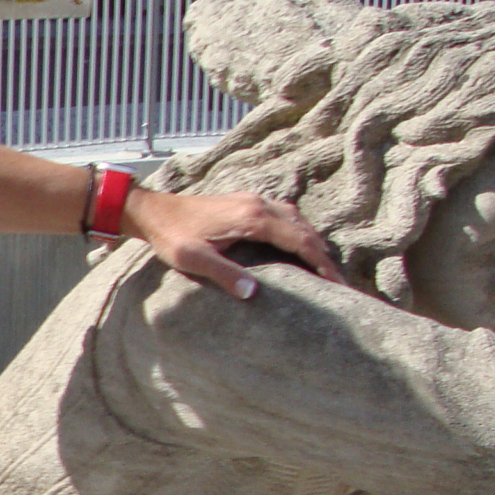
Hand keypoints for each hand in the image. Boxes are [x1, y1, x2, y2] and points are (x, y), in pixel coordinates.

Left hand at [125, 187, 344, 300]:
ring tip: (325, 271)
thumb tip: (253, 294)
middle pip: (306, 230)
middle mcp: (260, 205)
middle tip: (340, 285)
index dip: (322, 264)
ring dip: (313, 244)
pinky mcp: (248, 202)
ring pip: (298, 222)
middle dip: (325, 258)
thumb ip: (223, 274)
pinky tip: (299, 250)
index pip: (301, 241)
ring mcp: (255, 200)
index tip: (338, 286)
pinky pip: (285, 217)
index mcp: (253, 218)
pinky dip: (299, 234)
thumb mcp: (193, 260)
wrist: (154, 211)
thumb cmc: (171, 237)